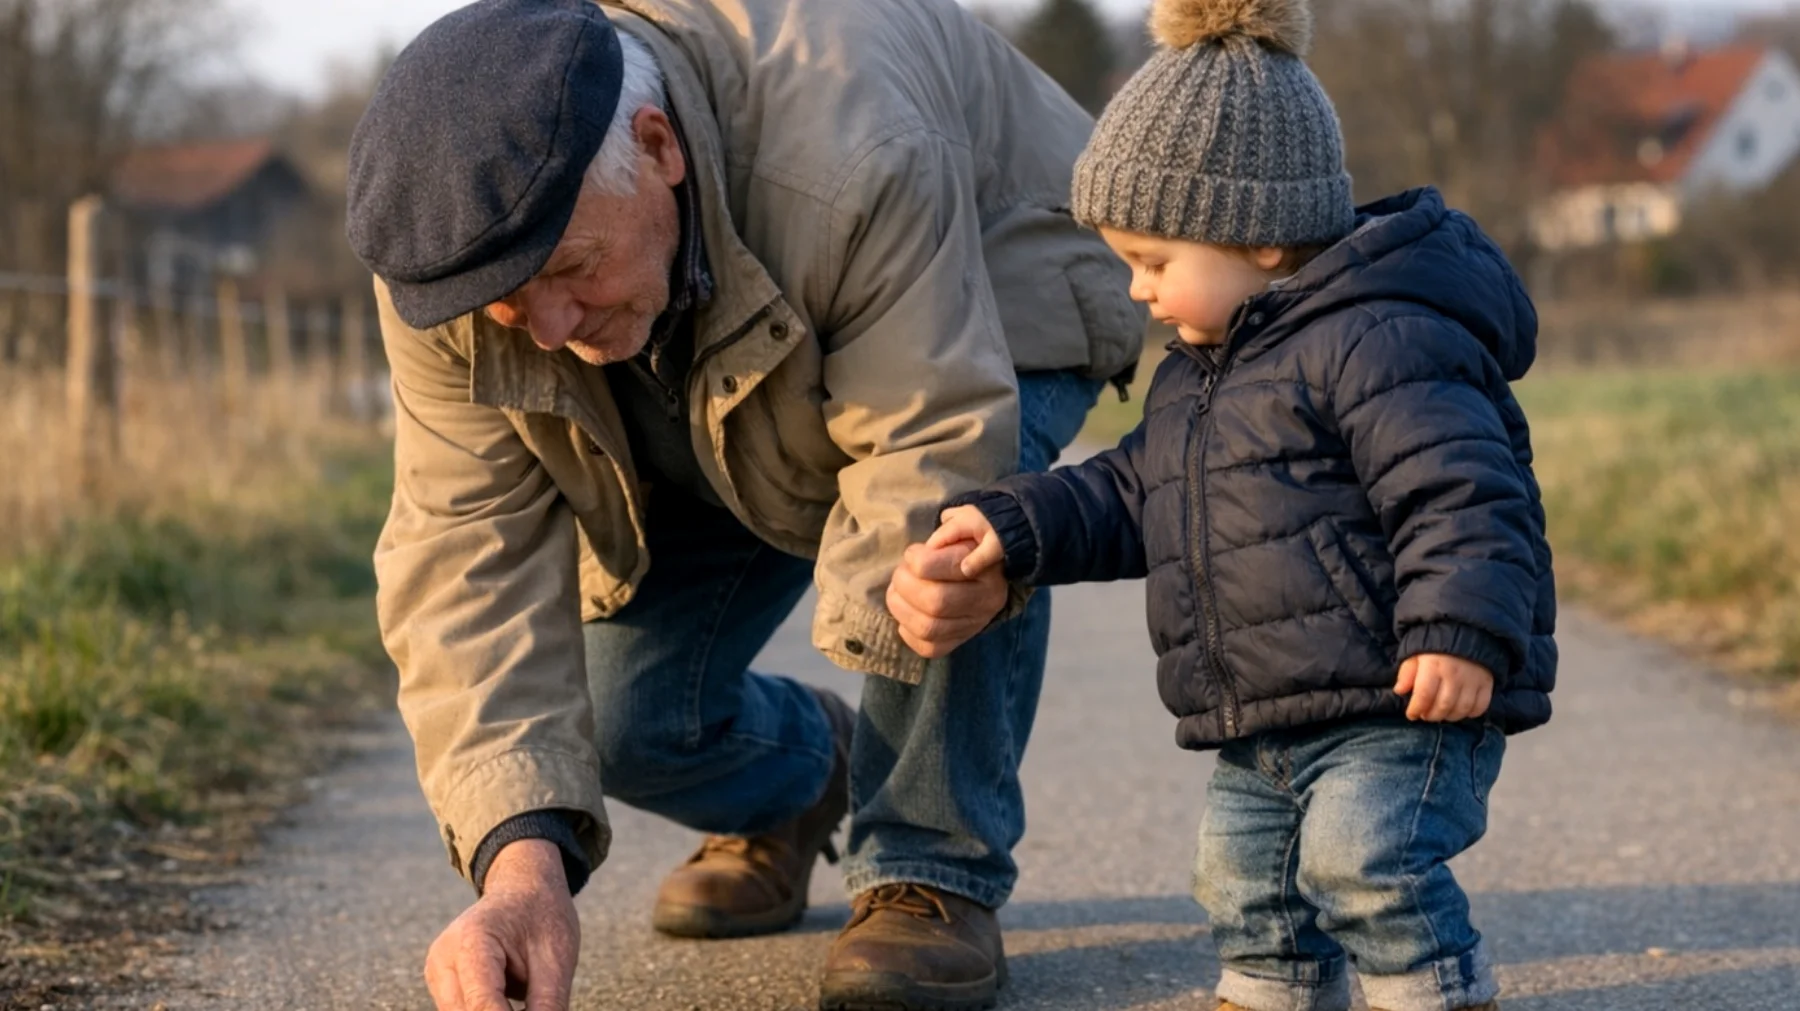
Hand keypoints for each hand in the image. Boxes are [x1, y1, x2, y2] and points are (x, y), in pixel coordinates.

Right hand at [424, 839, 579, 1010]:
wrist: (523, 889)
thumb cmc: (542, 916)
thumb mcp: (556, 959)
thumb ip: (547, 1005)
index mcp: (472, 941)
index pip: (482, 1006)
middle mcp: (444, 959)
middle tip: (536, 1005)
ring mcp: (438, 973)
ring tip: (528, 996)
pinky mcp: (441, 985)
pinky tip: (513, 1002)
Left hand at [886, 511, 1008, 658]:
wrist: (986, 574)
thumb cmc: (967, 548)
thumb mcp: (963, 530)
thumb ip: (947, 533)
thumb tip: (922, 551)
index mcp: (987, 571)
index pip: (949, 567)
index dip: (918, 560)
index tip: (912, 554)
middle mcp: (985, 602)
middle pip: (936, 602)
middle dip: (905, 586)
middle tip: (899, 574)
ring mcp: (972, 626)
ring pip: (928, 628)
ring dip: (900, 608)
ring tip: (895, 592)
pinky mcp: (959, 641)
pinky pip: (929, 648)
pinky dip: (908, 632)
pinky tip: (906, 615)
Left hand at [1395, 653, 1493, 721]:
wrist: (1464, 631)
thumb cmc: (1434, 646)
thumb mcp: (1414, 654)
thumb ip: (1406, 673)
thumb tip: (1399, 691)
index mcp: (1433, 665)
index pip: (1424, 695)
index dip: (1416, 709)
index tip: (1411, 715)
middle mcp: (1454, 673)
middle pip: (1443, 705)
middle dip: (1431, 716)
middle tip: (1426, 715)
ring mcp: (1473, 679)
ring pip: (1461, 709)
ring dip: (1449, 716)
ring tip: (1441, 713)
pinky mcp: (1487, 682)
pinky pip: (1480, 706)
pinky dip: (1470, 713)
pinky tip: (1460, 710)